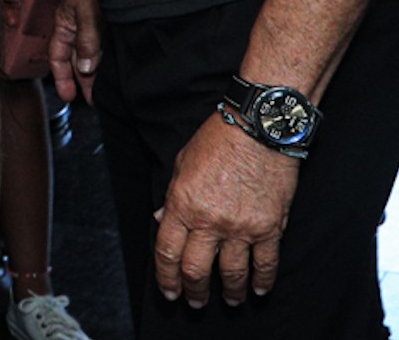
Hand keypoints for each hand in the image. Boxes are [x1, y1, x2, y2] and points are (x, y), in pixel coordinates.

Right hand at [48, 0, 100, 103]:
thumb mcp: (87, 12)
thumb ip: (86, 40)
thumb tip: (85, 67)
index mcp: (64, 22)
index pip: (57, 55)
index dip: (61, 76)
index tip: (68, 96)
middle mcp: (76, 25)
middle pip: (74, 58)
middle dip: (81, 79)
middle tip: (91, 99)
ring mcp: (92, 24)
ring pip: (90, 53)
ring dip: (95, 71)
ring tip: (102, 89)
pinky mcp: (108, 22)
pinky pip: (103, 45)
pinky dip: (106, 58)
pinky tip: (112, 68)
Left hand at [154, 113, 297, 306]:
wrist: (258, 128)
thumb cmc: (217, 140)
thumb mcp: (181, 164)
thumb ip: (171, 198)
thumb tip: (160, 221)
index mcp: (182, 205)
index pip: (167, 252)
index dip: (166, 277)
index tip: (169, 290)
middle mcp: (210, 221)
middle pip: (197, 269)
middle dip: (193, 291)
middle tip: (194, 302)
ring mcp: (242, 227)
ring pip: (232, 273)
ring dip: (230, 292)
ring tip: (230, 301)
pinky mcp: (270, 227)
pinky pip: (266, 263)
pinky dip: (262, 280)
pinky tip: (259, 290)